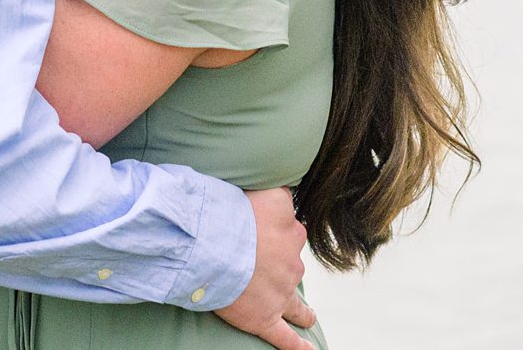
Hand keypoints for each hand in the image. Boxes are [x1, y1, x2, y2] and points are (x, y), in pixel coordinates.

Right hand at [214, 187, 313, 349]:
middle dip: (282, 266)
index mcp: (291, 231)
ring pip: (297, 305)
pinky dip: (298, 347)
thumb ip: (278, 190)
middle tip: (264, 264)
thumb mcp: (265, 189)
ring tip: (308, 316)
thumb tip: (288, 189)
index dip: (276, 231)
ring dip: (302, 310)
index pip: (291, 229)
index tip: (263, 230)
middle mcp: (291, 262)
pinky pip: (286, 338)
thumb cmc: (232, 213)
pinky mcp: (265, 318)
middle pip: (292, 264)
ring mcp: (281, 293)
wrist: (214, 244)